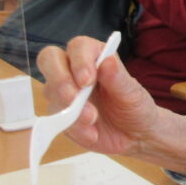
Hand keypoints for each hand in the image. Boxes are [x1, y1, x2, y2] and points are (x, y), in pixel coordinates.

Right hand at [38, 36, 158, 155]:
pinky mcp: (60, 115)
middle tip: (74, 99)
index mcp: (95, 57)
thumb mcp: (133, 94)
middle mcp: (74, 71)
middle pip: (50, 59)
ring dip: (70, 108)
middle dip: (60, 79)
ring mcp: (63, 92)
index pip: (78, 47)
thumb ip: (118, 78)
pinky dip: (73, 127)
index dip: (79, 61)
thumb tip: (107, 60)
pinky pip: (56, 119)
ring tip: (93, 120)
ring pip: (51, 91)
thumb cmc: (136, 108)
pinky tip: (91, 134)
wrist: (135, 137)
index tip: (87, 80)